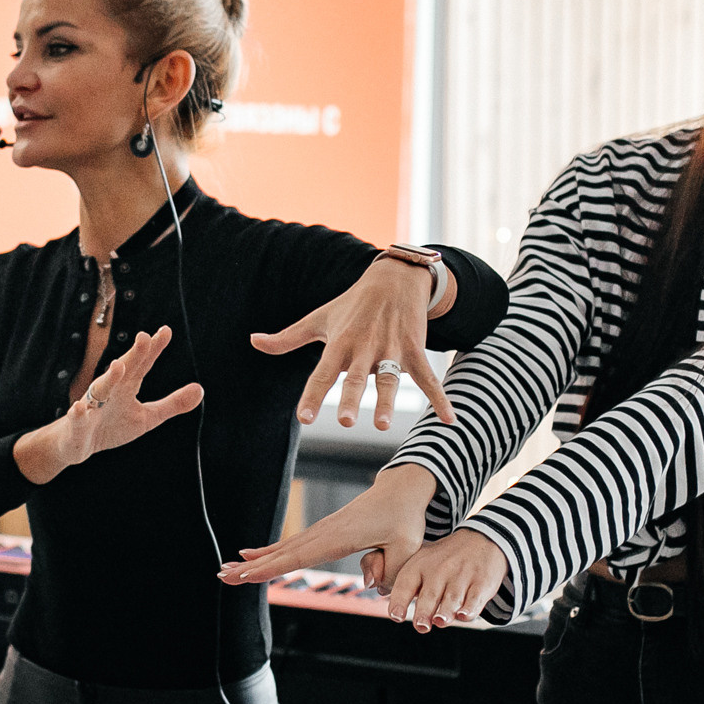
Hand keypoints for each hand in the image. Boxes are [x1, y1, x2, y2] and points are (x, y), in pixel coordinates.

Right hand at [14, 326, 202, 483]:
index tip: (166, 331)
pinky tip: (79, 408)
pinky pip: (77, 418)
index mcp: (126, 386)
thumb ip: (172, 404)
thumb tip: (200, 389)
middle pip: (123, 370)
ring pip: (99, 390)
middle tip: (145, 337)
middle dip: (133, 355)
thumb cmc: (111, 425)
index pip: (142, 364)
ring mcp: (92, 406)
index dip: (153, 349)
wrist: (76, 444)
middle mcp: (109, 391)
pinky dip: (78, 414)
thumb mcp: (147, 417)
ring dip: (109, 378)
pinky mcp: (77, 425)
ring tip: (119, 366)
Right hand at [218, 463, 435, 588]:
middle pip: (281, 553)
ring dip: (254, 560)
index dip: (270, 568)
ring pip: (282, 549)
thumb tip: (369, 584)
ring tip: (227, 569)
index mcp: (339, 538)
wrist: (400, 491)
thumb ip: (389, 570)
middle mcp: (324, 532)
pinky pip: (291, 545)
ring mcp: (321, 531)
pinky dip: (269, 551)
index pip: (298, 557)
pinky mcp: (323, 531)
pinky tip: (251, 555)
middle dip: (251, 567)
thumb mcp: (407, 548)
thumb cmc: (404, 520)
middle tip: (222, 576)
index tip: (246, 575)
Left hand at [251, 257, 453, 430]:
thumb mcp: (319, 318)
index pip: (322, 374)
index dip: (312, 396)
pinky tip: (450, 420)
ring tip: (381, 425)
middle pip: (355, 377)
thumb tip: (253, 341)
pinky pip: (429, 378)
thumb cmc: (351, 305)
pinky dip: (441, 399)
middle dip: (350, 398)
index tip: (303, 418)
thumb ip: (287, 338)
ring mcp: (392, 349)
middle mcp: (364, 347)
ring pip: (389, 379)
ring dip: (386, 401)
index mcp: (339, 343)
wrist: (395, 278)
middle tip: (344, 421)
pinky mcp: (416, 349)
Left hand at [385, 529, 508, 631]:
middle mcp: (439, 571)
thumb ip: (405, 585)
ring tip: (440, 621)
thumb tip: (389, 606)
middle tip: (421, 626)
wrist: (480, 539)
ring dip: (446, 611)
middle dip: (424, 612)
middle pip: (430, 595)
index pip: (405, 584)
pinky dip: (470, 608)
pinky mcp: (482, 582)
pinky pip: (475, 598)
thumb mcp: (421, 561)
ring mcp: (462, 576)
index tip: (396, 616)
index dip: (399, 601)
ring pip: (452, 598)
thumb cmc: (444, 559)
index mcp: (420, 566)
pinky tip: (464, 615)